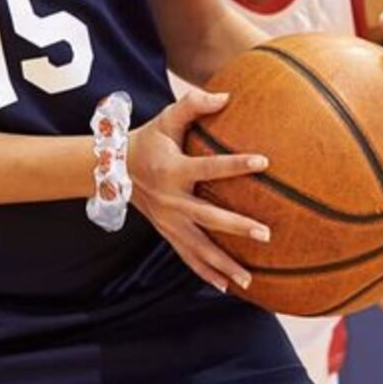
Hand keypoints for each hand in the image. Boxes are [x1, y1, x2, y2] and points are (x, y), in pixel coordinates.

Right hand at [129, 88, 269, 293]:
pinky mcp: (167, 234)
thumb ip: (193, 104)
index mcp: (173, 169)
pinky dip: (207, 273)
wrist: (115, 169)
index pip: (208, 167)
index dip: (235, 165)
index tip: (265, 162)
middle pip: (207, 217)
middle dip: (236, 226)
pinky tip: (227, 287)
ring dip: (223, 264)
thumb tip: (226, 96)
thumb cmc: (150, 139)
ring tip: (250, 279)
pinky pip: (188, 258)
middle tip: (266, 233)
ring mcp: (168, 222)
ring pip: (198, 247)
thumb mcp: (166, 118)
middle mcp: (171, 200)